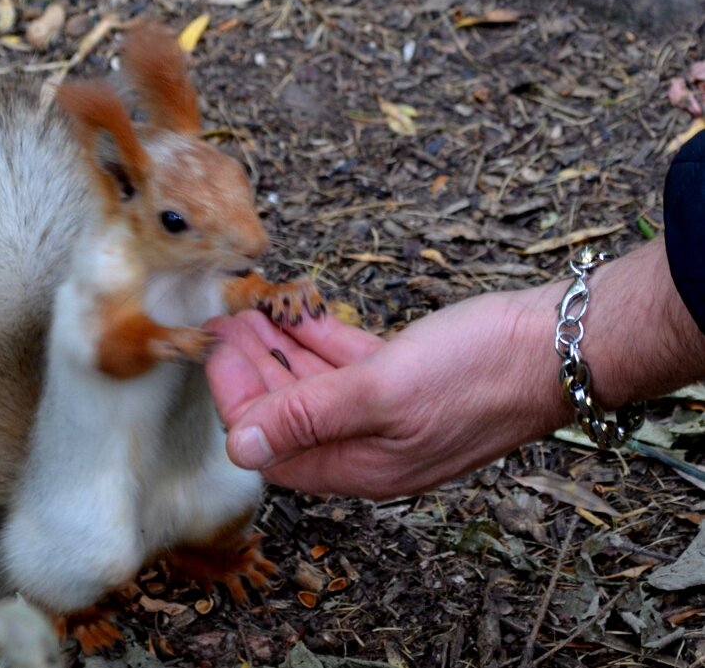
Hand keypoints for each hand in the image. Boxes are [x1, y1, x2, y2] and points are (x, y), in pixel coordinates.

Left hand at [205, 286, 569, 498]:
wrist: (563, 345)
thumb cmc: (478, 371)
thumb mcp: (382, 392)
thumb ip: (306, 417)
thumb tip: (240, 446)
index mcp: (363, 465)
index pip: (275, 447)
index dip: (237, 401)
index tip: (216, 353)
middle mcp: (373, 448)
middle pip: (291, 415)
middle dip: (253, 371)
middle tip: (226, 325)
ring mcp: (394, 415)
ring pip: (320, 386)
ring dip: (282, 351)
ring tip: (251, 313)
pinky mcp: (413, 381)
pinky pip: (351, 366)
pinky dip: (322, 341)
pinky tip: (300, 315)